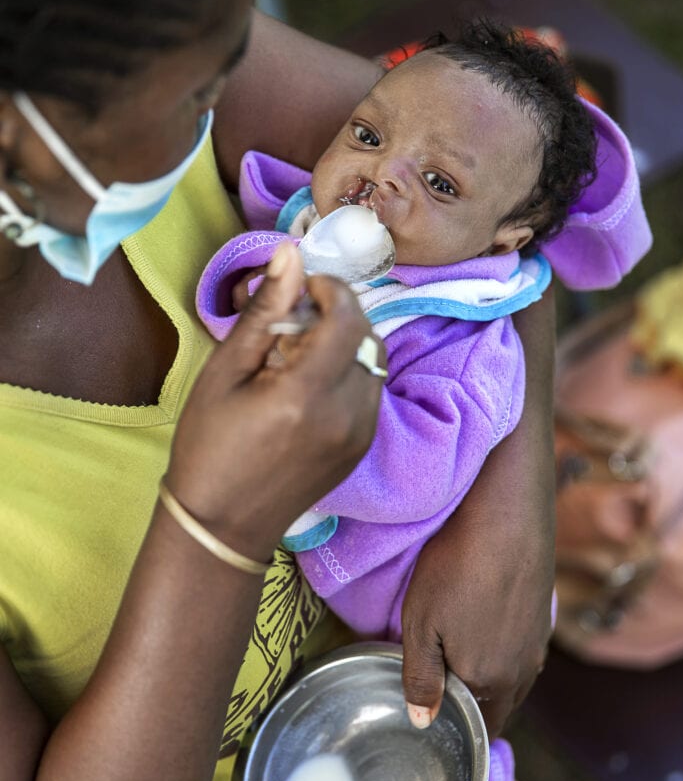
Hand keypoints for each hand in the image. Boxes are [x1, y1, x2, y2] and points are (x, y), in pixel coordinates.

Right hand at [168, 243, 383, 561]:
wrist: (223, 525)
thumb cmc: (210, 446)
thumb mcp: (225, 372)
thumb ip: (265, 312)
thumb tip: (290, 255)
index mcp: (307, 394)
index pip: (349, 317)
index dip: (331, 290)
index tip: (302, 289)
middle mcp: (347, 414)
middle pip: (368, 337)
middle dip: (338, 315)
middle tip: (295, 324)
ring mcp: (361, 435)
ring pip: (375, 363)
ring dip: (347, 344)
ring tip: (300, 357)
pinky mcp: (362, 448)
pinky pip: (372, 392)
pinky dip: (350, 374)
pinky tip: (311, 386)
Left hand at [400, 480, 553, 737]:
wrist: (508, 517)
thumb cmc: (456, 568)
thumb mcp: (421, 624)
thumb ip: (421, 678)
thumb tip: (423, 720)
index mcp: (488, 681)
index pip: (480, 728)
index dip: (460, 728)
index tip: (439, 719)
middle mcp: (521, 671)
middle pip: (500, 708)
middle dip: (476, 709)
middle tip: (445, 695)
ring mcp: (537, 645)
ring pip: (515, 682)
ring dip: (492, 682)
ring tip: (463, 665)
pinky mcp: (544, 619)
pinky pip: (524, 655)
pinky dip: (506, 656)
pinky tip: (487, 633)